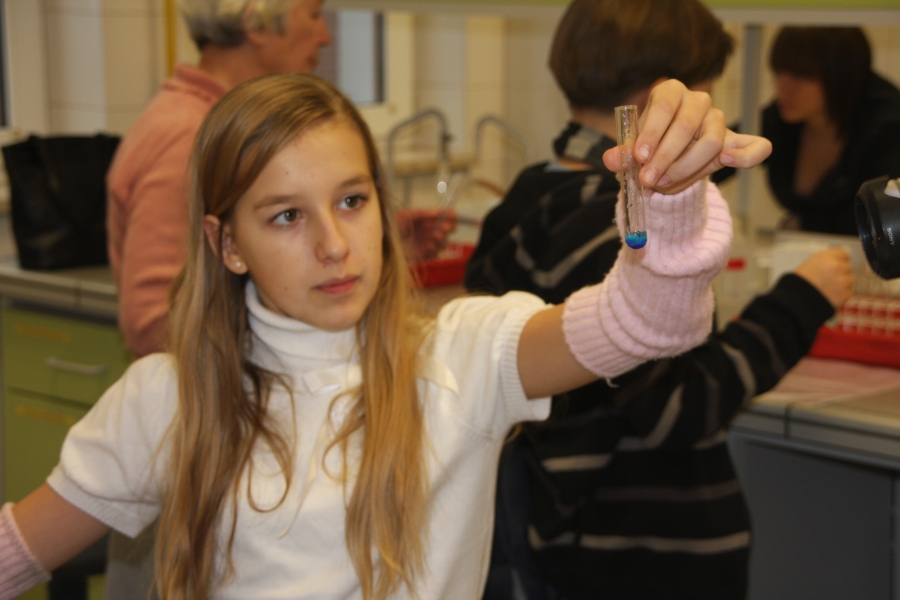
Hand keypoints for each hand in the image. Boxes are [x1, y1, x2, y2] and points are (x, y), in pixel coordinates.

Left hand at [396, 208, 456, 261]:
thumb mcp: (405, 215)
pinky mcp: (425, 254)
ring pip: (444, 242)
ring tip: (434, 236)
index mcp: (429, 219)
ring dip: (441, 239)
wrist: (385, 243)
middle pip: (449, 229)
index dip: (451, 216)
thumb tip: (437, 211)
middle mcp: (431, 230)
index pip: (446, 216)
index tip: (452, 215)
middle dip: (448, 228)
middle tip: (442, 228)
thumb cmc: (393, 227)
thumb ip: (421, 213)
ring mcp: (429, 243)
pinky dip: (434, 249)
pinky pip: (436, 254)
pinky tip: (428, 246)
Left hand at [602, 80, 771, 193]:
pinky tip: (727, 162)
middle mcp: (697, 101)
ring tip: (663, 183)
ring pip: (711, 142)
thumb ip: (623, 154)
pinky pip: (755, 146)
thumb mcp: (632, 149)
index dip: (652, 132)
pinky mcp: (736, 141)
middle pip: (686, 126)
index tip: (640, 157)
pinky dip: (746, 156)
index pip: (663, 105)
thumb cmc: (649, 146)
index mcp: (670, 92)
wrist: (667, 157)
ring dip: (686, 167)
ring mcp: (719, 120)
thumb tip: (611, 159)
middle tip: (647, 180)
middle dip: (665, 158)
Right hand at [793, 247, 854, 309]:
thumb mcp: (810, 264)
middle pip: (848, 267)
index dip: (839, 261)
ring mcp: (842, 280)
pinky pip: (849, 293)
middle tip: (828, 281)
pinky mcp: (845, 294)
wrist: (795, 301)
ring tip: (828, 289)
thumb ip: (827, 260)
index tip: (835, 267)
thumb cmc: (799, 283)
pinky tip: (830, 296)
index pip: (844, 254)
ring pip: (851, 280)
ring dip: (843, 284)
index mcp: (825, 256)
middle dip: (841, 273)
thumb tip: (842, 259)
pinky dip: (841, 296)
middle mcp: (836, 265)